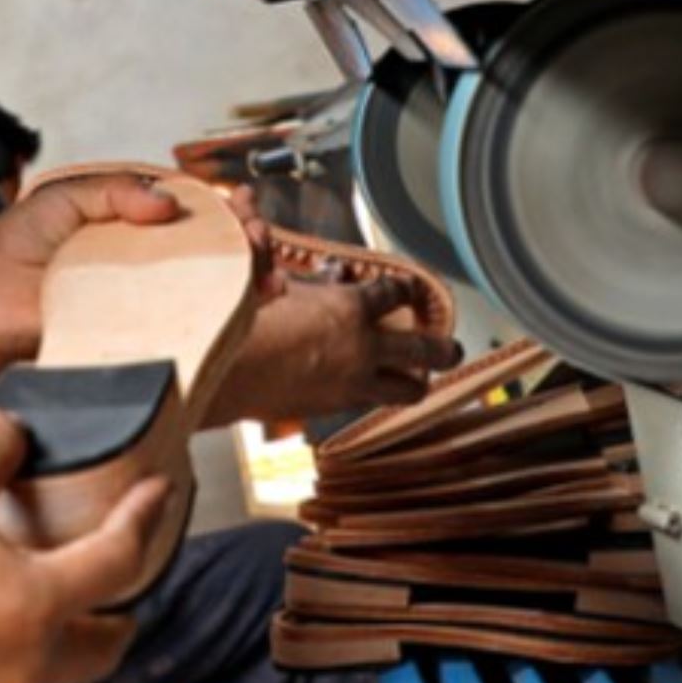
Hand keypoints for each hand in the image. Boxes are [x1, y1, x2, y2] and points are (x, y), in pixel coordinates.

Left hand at [0, 172, 258, 362]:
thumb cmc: (10, 256)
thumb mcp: (64, 200)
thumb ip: (115, 192)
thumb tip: (168, 202)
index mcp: (127, 236)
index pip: (191, 221)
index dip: (224, 215)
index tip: (245, 209)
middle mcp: (144, 272)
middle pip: (213, 255)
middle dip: (248, 242)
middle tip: (259, 233)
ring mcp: (146, 307)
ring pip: (216, 291)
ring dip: (251, 273)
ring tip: (263, 258)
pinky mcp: (142, 340)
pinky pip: (196, 328)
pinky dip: (235, 313)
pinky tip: (257, 295)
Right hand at [0, 411, 170, 682]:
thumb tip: (17, 435)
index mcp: (38, 604)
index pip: (119, 560)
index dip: (145, 516)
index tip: (161, 487)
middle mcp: (31, 657)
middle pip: (111, 641)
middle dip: (129, 598)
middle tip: (126, 548)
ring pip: (70, 659)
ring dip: (85, 621)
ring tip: (71, 568)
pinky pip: (27, 664)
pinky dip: (41, 632)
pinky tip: (10, 589)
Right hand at [202, 276, 461, 425]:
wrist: (230, 371)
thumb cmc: (249, 323)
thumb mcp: (284, 287)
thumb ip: (314, 283)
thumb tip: (330, 275)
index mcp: (350, 308)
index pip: (394, 293)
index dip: (406, 289)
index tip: (408, 289)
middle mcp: (362, 347)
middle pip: (424, 349)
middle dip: (444, 348)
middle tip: (451, 347)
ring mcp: (353, 382)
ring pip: (408, 390)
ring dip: (416, 382)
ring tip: (420, 379)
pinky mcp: (336, 407)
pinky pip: (369, 404)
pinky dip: (374, 396)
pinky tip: (369, 390)